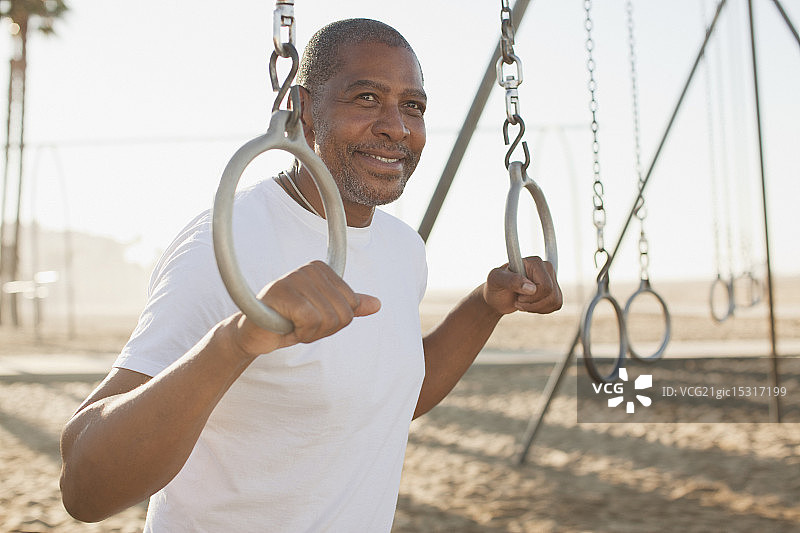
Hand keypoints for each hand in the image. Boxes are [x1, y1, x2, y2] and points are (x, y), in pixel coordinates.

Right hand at [228, 261, 380, 358]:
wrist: (255, 333)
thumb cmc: (289, 321)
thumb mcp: (324, 314)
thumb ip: (349, 307)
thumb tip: (377, 304)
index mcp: (322, 269)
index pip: (352, 305)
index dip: (335, 322)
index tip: (312, 319)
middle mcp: (310, 268)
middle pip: (343, 313)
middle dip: (324, 329)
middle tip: (301, 325)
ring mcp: (295, 278)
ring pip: (329, 318)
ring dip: (311, 333)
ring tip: (292, 324)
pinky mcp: (283, 293)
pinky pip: (311, 320)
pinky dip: (302, 333)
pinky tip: (286, 327)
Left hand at [483, 256, 561, 315]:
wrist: (498, 296)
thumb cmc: (495, 285)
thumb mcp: (496, 280)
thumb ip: (511, 280)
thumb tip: (531, 288)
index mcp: (534, 262)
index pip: (545, 285)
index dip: (531, 296)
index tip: (517, 295)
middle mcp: (546, 267)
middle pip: (551, 294)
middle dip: (533, 303)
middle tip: (518, 300)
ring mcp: (551, 278)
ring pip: (555, 300)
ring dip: (536, 308)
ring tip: (522, 302)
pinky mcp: (554, 289)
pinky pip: (557, 304)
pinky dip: (542, 310)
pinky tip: (531, 305)